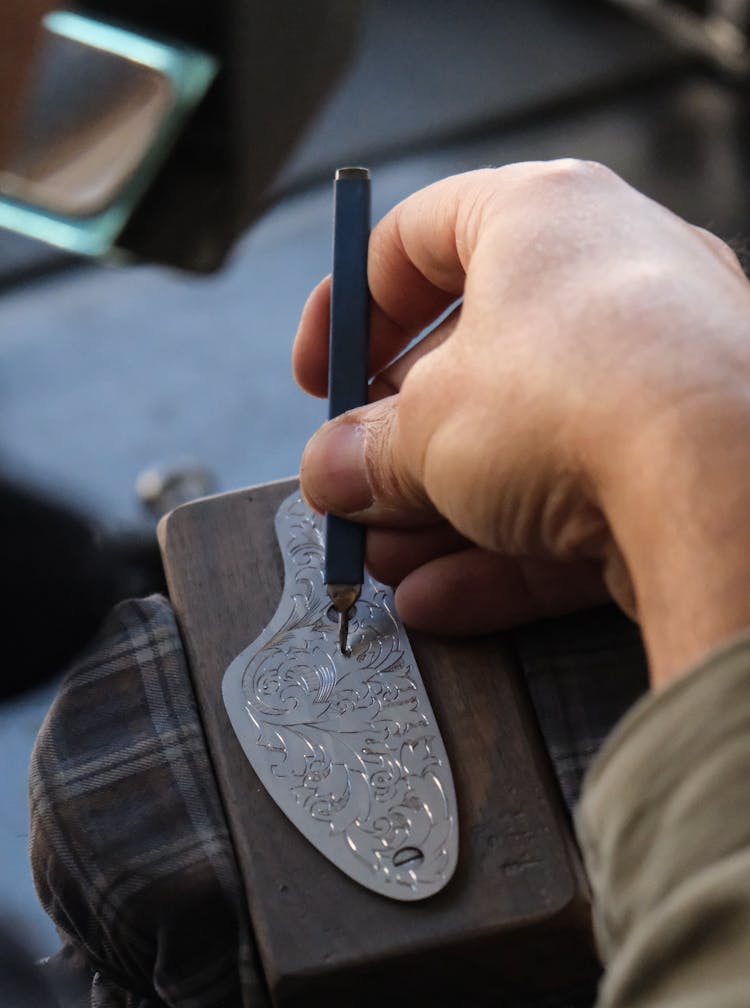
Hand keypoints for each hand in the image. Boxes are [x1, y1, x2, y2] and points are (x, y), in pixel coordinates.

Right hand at [294, 162, 749, 686]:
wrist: (721, 480)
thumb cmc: (574, 398)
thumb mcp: (425, 426)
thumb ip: (366, 451)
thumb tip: (330, 473)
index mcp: (544, 217)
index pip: (419, 237)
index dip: (350, 310)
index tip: (322, 381)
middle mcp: (616, 277)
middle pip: (476, 358)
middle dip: (399, 442)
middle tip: (355, 489)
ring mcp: (663, 372)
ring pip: (527, 444)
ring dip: (442, 512)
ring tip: (385, 562)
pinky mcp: (688, 463)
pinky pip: (580, 501)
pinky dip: (507, 550)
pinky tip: (443, 598)